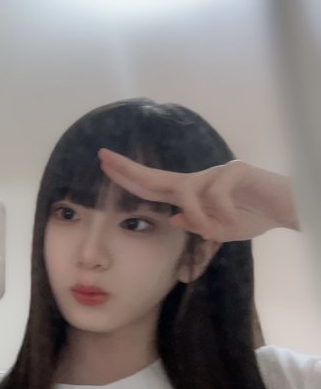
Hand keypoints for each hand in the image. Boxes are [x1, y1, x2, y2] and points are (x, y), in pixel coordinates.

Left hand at [98, 149, 299, 241]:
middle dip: (127, 169)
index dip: (128, 177)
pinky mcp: (235, 171)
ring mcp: (215, 173)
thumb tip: (173, 216)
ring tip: (219, 231)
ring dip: (204, 220)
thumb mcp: (219, 228)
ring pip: (191, 196)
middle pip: (156, 176)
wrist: (286, 209)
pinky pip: (217, 198)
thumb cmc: (252, 215)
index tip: (104, 166)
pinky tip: (236, 218)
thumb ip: (196, 224)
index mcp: (190, 194)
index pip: (152, 186)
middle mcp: (198, 180)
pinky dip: (224, 214)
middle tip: (101, 157)